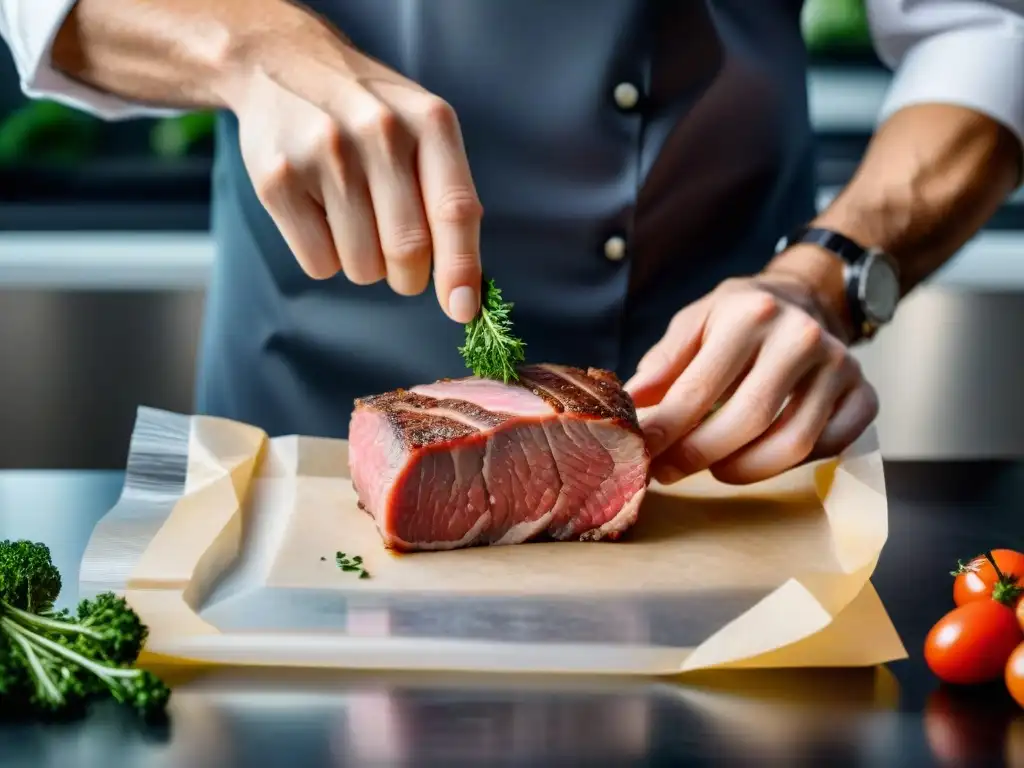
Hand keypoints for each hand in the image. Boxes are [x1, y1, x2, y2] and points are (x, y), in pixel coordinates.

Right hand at [224, 10, 482, 321]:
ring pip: (362, 265)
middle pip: (407, 249)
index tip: (463, 310)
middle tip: (401, 264)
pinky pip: (319, 263)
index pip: (454, 210)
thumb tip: (465, 287)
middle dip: (408, 275)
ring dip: (365, 264)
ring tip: (353, 219)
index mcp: (430, 122)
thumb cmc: (367, 113)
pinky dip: (326, 258)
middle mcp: (380, 132)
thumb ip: (449, 195)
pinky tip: (320, 214)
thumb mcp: (422, 128)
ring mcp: (325, 154)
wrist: (279, 64)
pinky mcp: (278, 179)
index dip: (461, 267)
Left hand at [625, 275, 878, 484]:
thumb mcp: (694, 324)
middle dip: (700, 456)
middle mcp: (800, 337)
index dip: (666, 429)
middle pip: (748, 420)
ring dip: (744, 469)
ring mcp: (839, 366)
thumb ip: (661, 365)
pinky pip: (830, 447)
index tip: (641, 453)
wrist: (807, 299)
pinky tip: (760, 457)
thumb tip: (628, 405)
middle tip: (669, 472)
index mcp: (750, 314)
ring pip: (794, 443)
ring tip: (714, 468)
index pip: (700, 388)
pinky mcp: (865, 393)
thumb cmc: (739, 318)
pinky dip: (791, 465)